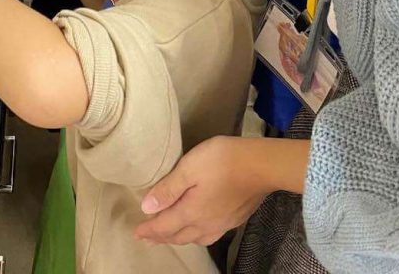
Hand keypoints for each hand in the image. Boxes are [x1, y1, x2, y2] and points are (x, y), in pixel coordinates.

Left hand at [134, 137, 272, 246]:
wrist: (261, 165)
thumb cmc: (222, 161)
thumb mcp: (189, 168)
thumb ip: (168, 189)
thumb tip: (147, 208)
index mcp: (191, 212)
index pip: (164, 226)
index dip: (149, 229)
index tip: (136, 233)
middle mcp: (206, 224)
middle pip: (179, 235)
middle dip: (161, 237)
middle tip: (148, 238)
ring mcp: (222, 224)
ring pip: (195, 238)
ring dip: (179, 238)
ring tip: (170, 237)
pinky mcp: (235, 219)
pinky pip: (209, 235)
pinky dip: (196, 237)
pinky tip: (199, 231)